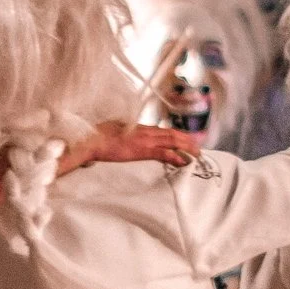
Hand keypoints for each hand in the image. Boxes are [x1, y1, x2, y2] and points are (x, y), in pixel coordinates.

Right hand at [61, 120, 200, 173]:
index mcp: (138, 127)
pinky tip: (183, 161)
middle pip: (171, 133)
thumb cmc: (97, 136)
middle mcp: (145, 130)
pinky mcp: (142, 149)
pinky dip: (175, 156)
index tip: (185, 139)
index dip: (175, 134)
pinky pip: (163, 153)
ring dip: (186, 147)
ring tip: (196, 154)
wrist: (92, 140)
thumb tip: (121, 135)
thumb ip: (122, 132)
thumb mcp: (113, 130)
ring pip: (172, 141)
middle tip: (197, 148)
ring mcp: (145, 139)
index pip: (162, 130)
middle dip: (186, 140)